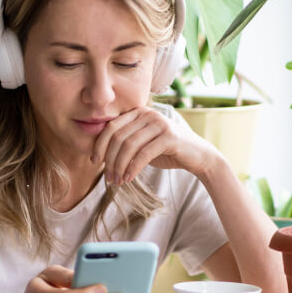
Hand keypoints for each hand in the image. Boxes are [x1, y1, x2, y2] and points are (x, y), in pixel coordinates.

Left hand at [91, 106, 222, 183]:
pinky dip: (133, 168)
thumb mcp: (142, 144)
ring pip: (129, 145)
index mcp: (139, 112)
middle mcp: (148, 114)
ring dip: (120, 166)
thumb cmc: (166, 151)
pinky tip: (129, 178)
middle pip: (118, 136)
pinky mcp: (169, 137)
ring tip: (117, 180)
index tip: (94, 161)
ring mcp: (160, 123)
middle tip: (108, 177)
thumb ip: (125, 143)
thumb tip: (99, 154)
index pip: (111, 126)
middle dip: (109, 158)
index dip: (100, 144)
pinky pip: (144, 154)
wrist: (197, 156)